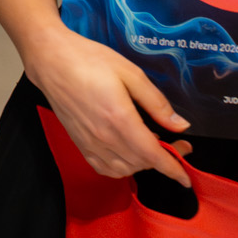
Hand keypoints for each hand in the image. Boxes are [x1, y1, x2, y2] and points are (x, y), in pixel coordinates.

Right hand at [22, 24, 192, 187]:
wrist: (52, 60)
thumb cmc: (89, 60)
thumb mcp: (131, 73)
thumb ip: (156, 102)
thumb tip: (180, 125)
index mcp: (120, 119)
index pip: (153, 155)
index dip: (173, 168)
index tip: (186, 176)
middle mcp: (104, 137)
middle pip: (141, 163)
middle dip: (163, 160)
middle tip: (175, 143)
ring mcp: (90, 143)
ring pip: (124, 169)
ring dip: (142, 164)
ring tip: (151, 145)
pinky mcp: (79, 143)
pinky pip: (105, 168)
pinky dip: (121, 168)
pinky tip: (127, 155)